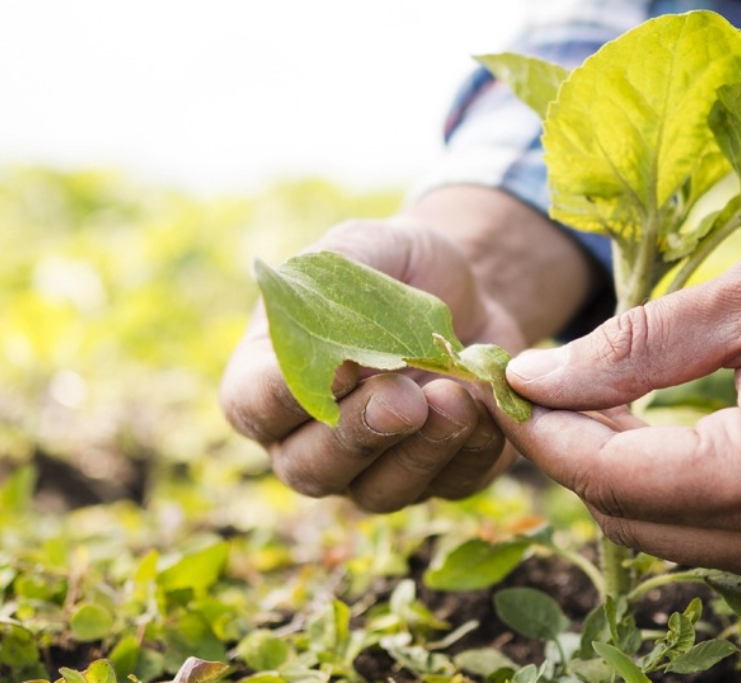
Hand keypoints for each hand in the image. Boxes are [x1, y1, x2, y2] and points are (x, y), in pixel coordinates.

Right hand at [220, 217, 525, 511]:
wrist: (468, 290)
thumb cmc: (394, 268)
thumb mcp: (360, 248)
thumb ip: (330, 285)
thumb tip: (334, 350)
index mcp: (268, 380)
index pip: (254, 407)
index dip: (286, 397)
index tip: (337, 367)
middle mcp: (309, 439)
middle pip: (311, 468)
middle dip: (359, 434)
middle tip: (404, 398)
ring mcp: (371, 469)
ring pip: (379, 492)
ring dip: (419, 452)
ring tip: (455, 399)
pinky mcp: (437, 478)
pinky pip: (449, 485)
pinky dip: (471, 452)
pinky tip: (486, 408)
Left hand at [501, 220, 740, 579]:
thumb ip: (637, 343)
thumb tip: (536, 374)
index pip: (608, 476)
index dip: (542, 430)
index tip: (504, 383)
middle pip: (630, 523)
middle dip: (575, 457)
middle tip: (549, 388)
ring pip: (674, 541)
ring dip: (626, 480)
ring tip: (608, 403)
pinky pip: (728, 543)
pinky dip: (684, 496)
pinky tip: (676, 435)